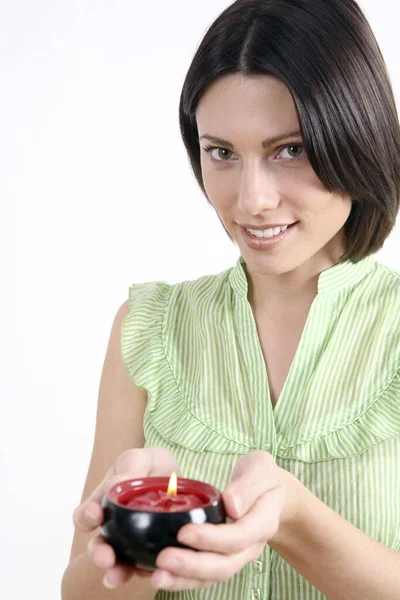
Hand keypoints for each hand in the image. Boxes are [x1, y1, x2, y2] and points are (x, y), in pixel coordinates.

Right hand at [72, 447, 179, 588]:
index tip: (95, 514)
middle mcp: (114, 528)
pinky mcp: (153, 554)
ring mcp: (132, 544)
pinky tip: (152, 574)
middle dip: (99, 553)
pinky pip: (146, 569)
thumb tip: (114, 486)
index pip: (86, 516)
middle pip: (99, 546)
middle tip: (105, 557)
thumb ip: (129, 465)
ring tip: (117, 575)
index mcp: (105, 504)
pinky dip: (146, 573)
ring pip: (119, 563)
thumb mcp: (142, 458)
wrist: (179, 480)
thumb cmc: (153, 466)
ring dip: (116, 571)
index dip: (86, 517)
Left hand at [151, 450, 300, 590]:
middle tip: (163, 558)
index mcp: (264, 521)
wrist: (272, 494)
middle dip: (193, 565)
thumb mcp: (260, 467)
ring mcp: (238, 555)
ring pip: (213, 575)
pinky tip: (160, 575)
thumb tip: (232, 505)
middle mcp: (251, 545)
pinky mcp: (222, 558)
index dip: (212, 538)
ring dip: (184, 578)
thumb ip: (249, 484)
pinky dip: (182, 579)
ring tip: (157, 575)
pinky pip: (204, 575)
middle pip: (225, 564)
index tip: (184, 532)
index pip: (239, 536)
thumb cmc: (263, 476)